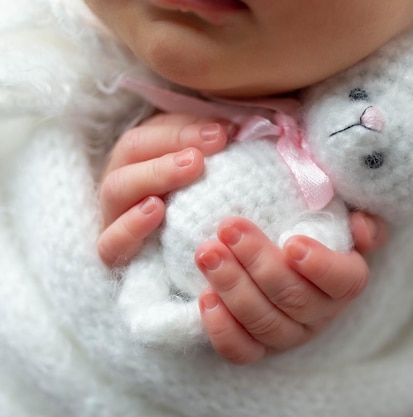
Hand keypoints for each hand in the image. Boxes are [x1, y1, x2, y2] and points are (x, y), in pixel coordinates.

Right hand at [97, 113, 228, 266]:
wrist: (189, 273)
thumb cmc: (204, 212)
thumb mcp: (210, 178)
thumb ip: (216, 152)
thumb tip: (235, 131)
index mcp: (143, 156)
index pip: (154, 131)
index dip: (185, 129)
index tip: (225, 133)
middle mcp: (124, 181)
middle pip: (132, 149)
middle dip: (172, 144)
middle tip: (206, 152)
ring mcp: (113, 215)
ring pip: (117, 188)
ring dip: (154, 174)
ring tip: (189, 169)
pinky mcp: (113, 253)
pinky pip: (110, 241)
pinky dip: (130, 225)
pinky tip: (156, 210)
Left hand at [195, 213, 387, 364]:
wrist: (273, 244)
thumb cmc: (307, 221)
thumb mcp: (339, 209)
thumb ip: (360, 214)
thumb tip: (360, 227)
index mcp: (345, 279)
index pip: (344, 281)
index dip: (321, 267)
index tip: (292, 243)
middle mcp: (320, 313)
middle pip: (294, 298)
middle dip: (258, 262)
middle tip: (229, 228)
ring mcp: (288, 334)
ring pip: (264, 322)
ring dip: (233, 287)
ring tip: (208, 253)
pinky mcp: (257, 346)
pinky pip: (241, 351)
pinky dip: (222, 329)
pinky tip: (206, 297)